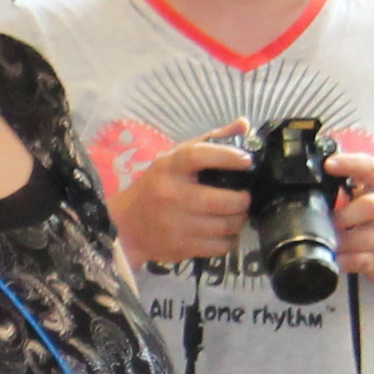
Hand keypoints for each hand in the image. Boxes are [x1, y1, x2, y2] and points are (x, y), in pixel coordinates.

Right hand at [110, 124, 253, 270]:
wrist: (126, 225)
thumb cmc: (157, 186)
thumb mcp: (175, 159)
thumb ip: (210, 142)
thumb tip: (244, 125)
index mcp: (169, 167)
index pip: (198, 155)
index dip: (227, 157)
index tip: (247, 162)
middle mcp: (171, 195)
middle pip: (222, 200)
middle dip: (243, 200)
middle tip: (244, 199)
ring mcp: (174, 224)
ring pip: (225, 226)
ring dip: (239, 221)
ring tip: (237, 215)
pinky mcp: (179, 247)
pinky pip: (219, 246)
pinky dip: (229, 240)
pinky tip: (225, 233)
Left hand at [329, 145, 373, 281]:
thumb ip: (351, 180)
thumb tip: (315, 177)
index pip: (371, 168)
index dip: (350, 164)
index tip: (328, 165)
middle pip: (369, 207)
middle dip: (341, 215)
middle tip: (326, 220)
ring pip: (359, 239)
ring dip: (336, 240)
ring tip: (326, 238)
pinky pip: (356, 262)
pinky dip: (339, 259)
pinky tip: (333, 255)